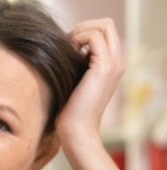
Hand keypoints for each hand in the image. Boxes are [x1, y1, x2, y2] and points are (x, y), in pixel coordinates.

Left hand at [56, 18, 125, 147]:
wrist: (76, 131)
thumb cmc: (69, 111)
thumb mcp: (74, 81)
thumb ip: (77, 62)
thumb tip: (65, 46)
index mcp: (112, 65)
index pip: (104, 32)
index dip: (84, 33)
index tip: (67, 48)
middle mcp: (118, 62)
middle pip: (107, 24)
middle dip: (83, 28)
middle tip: (67, 46)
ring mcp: (114, 63)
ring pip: (103, 26)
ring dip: (80, 32)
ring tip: (67, 51)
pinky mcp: (104, 67)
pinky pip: (94, 36)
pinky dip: (78, 39)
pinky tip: (68, 54)